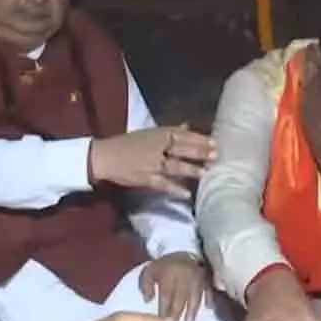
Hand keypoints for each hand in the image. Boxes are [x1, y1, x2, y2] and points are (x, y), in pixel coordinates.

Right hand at [88, 125, 214, 199]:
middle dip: (199, 152)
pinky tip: (187, 194)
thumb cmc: (127, 144)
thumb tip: (187, 125)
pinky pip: (162, 184)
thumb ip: (169, 130)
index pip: (181, 135)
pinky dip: (174, 189)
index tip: (214, 141)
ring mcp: (151, 163)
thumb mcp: (148, 133)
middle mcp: (156, 147)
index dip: (198, 138)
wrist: (105, 156)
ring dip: (190, 169)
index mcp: (157, 134)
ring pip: (174, 166)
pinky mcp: (146, 179)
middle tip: (215, 155)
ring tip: (205, 173)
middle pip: (180, 149)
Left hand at [139, 253, 208, 320]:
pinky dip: (209, 297)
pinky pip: (208, 287)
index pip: (166, 295)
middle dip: (177, 313)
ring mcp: (196, 276)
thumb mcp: (149, 271)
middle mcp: (183, 276)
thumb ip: (146, 285)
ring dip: (192, 309)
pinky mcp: (205, 276)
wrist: (180, 249)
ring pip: (195, 295)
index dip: (164, 309)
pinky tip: (209, 306)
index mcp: (168, 274)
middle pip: (180, 297)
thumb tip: (147, 300)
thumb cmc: (163, 265)